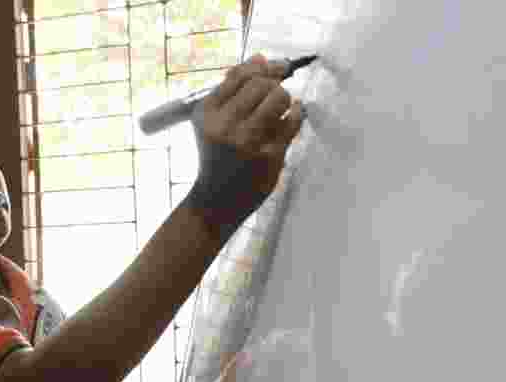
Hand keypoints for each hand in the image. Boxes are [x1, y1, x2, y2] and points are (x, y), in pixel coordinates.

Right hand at [187, 53, 305, 226]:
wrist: (216, 201)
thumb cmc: (216, 155)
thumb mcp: (211, 121)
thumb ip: (231, 89)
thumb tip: (261, 57)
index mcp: (207, 113)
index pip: (239, 75)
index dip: (261, 67)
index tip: (274, 68)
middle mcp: (225, 125)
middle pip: (262, 83)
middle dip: (274, 84)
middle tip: (275, 94)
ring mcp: (248, 141)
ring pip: (279, 97)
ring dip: (285, 98)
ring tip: (282, 107)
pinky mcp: (269, 155)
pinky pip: (293, 121)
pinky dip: (298, 112)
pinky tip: (294, 113)